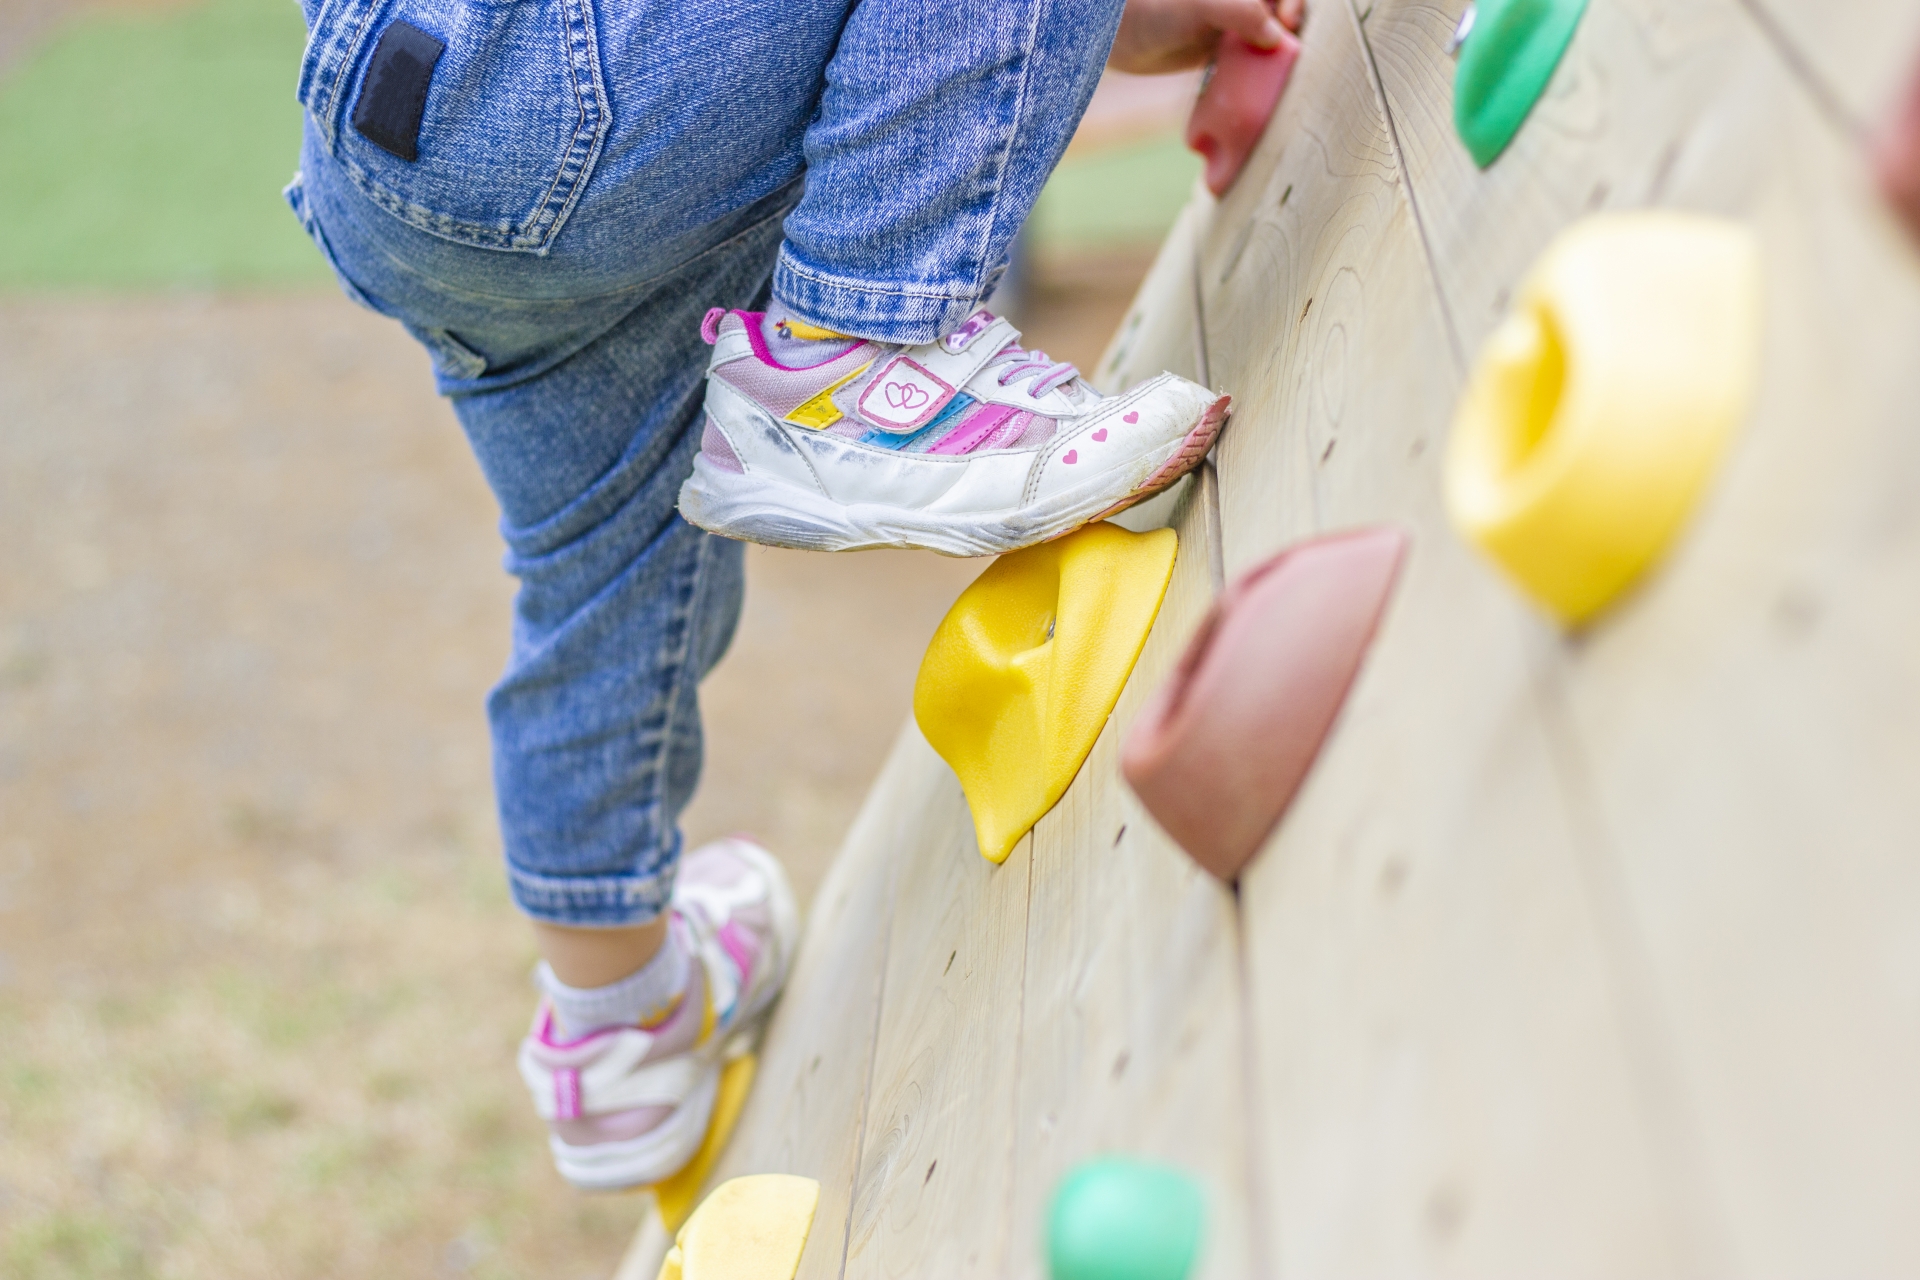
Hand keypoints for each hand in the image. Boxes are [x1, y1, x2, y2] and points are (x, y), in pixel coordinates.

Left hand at [1108, 0, 1304, 74]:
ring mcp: (1231, 22)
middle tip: (1289, 52)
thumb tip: (1276, 35)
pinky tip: (1260, 89)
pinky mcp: (1220, 48)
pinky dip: (1259, 73)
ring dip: (1279, 55)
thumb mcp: (1199, 5)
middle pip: (1281, 12)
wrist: (1114, 34)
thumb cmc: (1152, 9)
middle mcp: (1239, 0)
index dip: (1296, 1)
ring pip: (1269, 36)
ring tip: (1280, 73)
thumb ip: (1240, 11)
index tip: (1288, 24)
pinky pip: (1250, 59)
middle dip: (1292, 31)